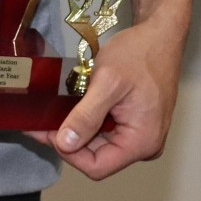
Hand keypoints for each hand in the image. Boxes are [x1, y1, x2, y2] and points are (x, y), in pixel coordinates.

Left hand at [26, 16, 185, 179]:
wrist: (159, 34)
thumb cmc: (140, 53)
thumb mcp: (107, 82)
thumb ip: (86, 116)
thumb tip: (64, 144)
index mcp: (142, 141)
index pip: (97, 166)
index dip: (68, 152)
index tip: (45, 130)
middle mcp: (145, 145)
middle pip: (97, 156)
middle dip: (68, 139)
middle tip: (40, 119)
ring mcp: (141, 134)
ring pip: (99, 143)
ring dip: (76, 128)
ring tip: (52, 111)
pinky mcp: (135, 122)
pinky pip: (107, 130)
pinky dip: (87, 120)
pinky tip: (71, 106)